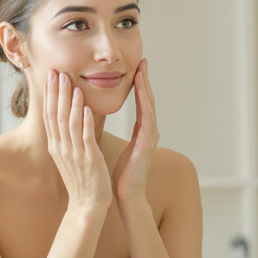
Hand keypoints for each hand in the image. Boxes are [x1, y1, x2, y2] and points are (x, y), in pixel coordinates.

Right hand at [42, 71, 112, 213]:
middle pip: (56, 115)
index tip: (50, 77)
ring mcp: (74, 153)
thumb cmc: (81, 180)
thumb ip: (65, 138)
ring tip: (72, 84)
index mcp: (56, 146)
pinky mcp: (88, 159)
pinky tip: (87, 107)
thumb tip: (63, 121)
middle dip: (57, 92)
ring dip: (71, 102)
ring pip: (70, 123)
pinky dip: (85, 122)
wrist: (87, 205)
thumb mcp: (68, 157)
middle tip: (57, 72)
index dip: (50, 95)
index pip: (50, 115)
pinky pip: (85, 137)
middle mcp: (61, 148)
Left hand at [113, 59, 159, 210]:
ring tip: (142, 71)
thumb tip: (106, 118)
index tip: (135, 67)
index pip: (140, 103)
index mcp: (141, 131)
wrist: (127, 196)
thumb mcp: (120, 146)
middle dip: (145, 80)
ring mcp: (151, 137)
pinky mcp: (147, 144)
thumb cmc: (121, 174)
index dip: (138, 85)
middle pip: (147, 100)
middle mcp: (149, 131)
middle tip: (142, 61)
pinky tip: (141, 92)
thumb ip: (119, 131)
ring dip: (146, 88)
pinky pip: (146, 119)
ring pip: (149, 106)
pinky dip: (144, 104)